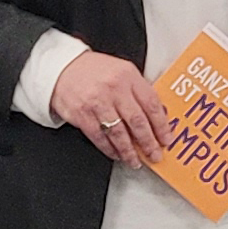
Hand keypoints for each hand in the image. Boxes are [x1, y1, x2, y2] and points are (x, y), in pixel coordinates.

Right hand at [50, 51, 172, 167]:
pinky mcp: (82, 114)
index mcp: (128, 76)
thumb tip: (158, 114)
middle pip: (137, 121)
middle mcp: (114, 88)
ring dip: (129, 151)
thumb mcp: (122, 71)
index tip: (166, 138)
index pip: (151, 104)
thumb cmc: (94, 70)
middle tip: (155, 154)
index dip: (161, 125)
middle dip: (148, 142)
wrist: (62, 68)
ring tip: (135, 160)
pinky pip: (99, 137)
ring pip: (119, 133)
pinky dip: (109, 149)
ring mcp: (97, 102)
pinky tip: (116, 154)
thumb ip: (139, 90)